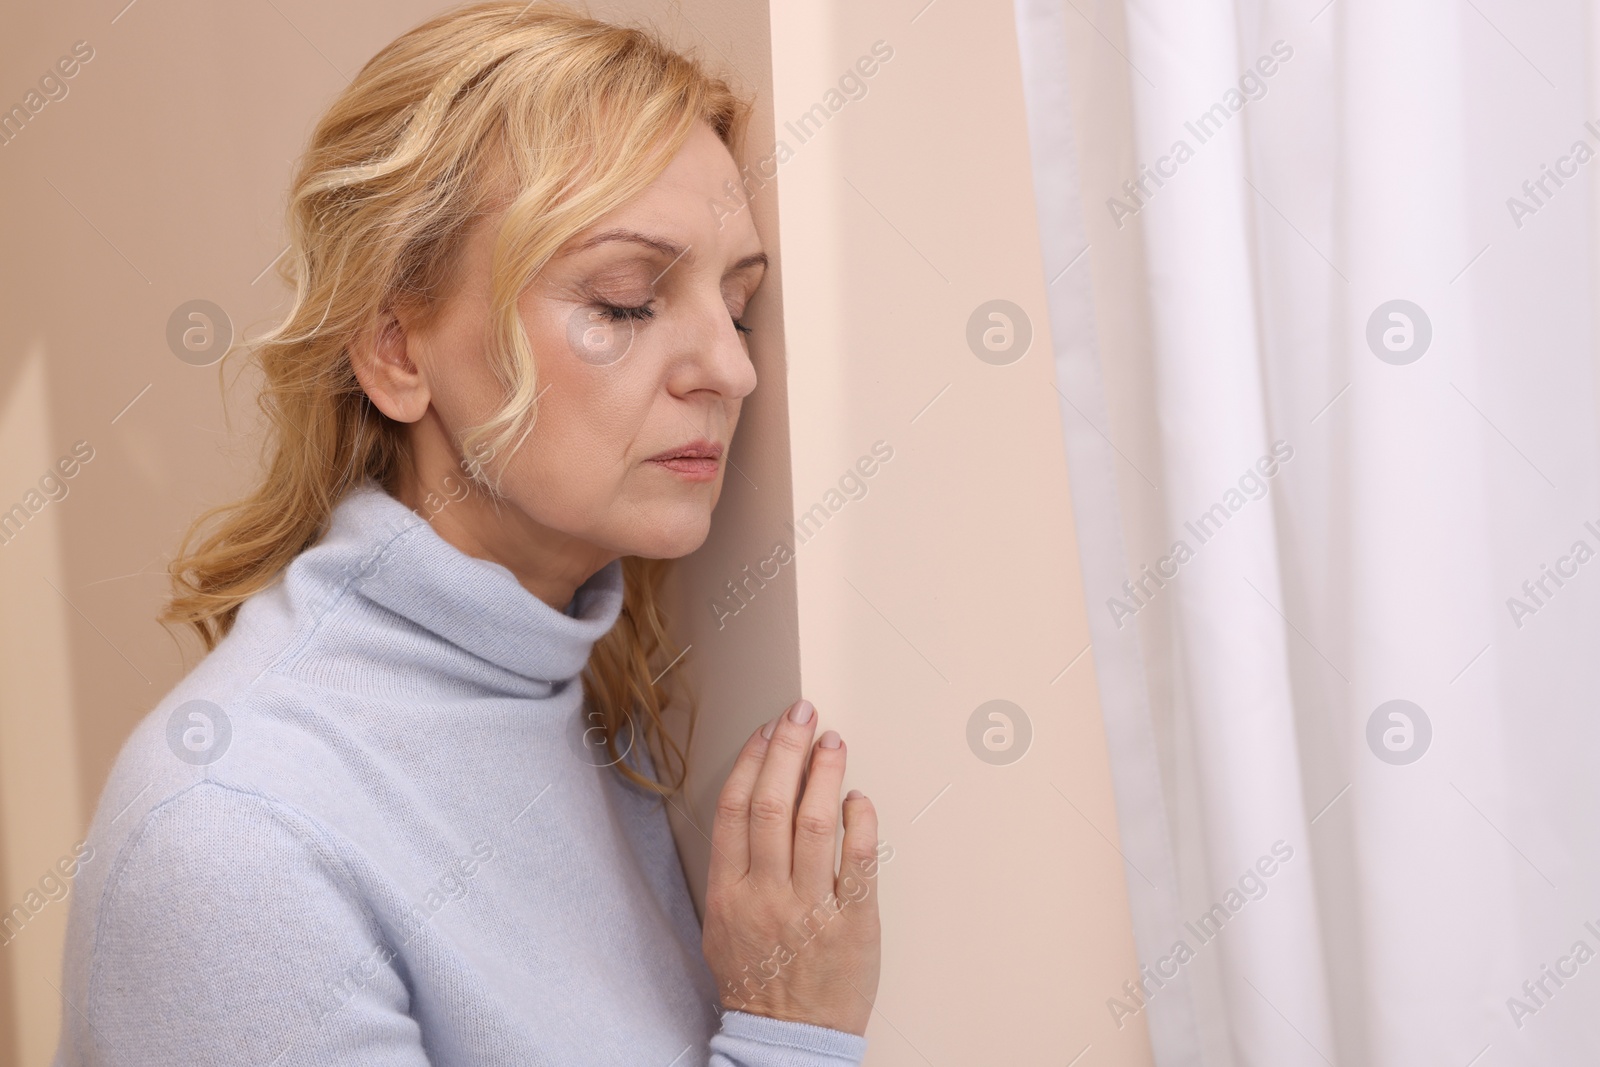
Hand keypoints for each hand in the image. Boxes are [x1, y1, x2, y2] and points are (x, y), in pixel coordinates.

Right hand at [701, 698, 882, 1036]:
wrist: (788, 1039)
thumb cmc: (758, 979)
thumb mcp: (723, 924)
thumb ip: (735, 867)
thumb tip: (752, 801)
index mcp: (728, 892)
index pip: (735, 808)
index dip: (752, 760)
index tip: (767, 729)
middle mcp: (766, 895)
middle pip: (772, 803)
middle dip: (788, 748)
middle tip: (802, 713)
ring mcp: (809, 909)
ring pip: (814, 823)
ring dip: (825, 772)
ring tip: (833, 741)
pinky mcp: (853, 923)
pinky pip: (859, 862)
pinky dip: (860, 822)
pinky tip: (858, 798)